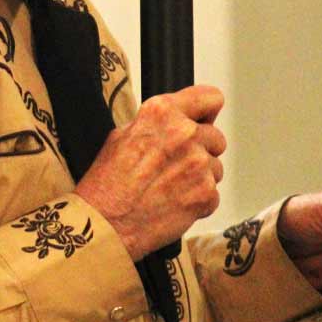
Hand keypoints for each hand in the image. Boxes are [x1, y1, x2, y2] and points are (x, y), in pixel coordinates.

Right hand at [75, 85, 226, 261]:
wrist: (106, 224)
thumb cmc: (107, 184)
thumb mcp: (121, 135)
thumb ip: (155, 124)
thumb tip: (175, 122)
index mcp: (162, 113)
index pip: (209, 98)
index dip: (206, 112)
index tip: (204, 119)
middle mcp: (184, 133)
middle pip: (215, 136)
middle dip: (201, 149)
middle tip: (175, 166)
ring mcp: (198, 164)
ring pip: (216, 167)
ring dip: (200, 177)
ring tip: (171, 188)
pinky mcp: (206, 193)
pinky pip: (213, 194)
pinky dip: (199, 201)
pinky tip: (175, 203)